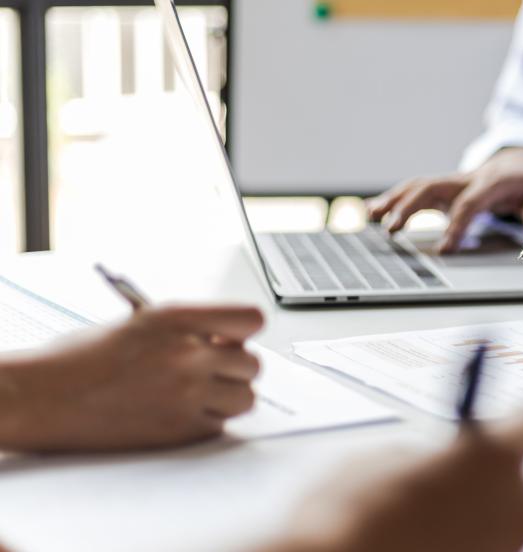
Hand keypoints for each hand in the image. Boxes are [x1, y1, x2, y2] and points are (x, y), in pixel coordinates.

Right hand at [0, 305, 263, 451]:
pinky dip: (206, 422)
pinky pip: (221, 426)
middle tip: (208, 370)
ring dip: (228, 397)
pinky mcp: (180, 431)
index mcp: (178, 319)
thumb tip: (226, 341)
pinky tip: (176, 413)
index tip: (234, 339)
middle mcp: (188, 355)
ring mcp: (187, 395)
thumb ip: (188, 330)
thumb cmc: (80, 359)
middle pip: (253, 364)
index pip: (251, 319)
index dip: (244, 332)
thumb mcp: (139, 323)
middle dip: (233, 368)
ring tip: (195, 394)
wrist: (42, 396)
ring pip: (245, 398)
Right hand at [270, 415, 522, 551]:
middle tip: (487, 484)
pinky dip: (477, 546)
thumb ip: (433, 457)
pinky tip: (442, 540)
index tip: (509, 424)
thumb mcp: (387, 460)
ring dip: (497, 522)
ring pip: (522, 534)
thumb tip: (441, 463)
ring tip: (453, 519)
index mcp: (493, 455)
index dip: (518, 423)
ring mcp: (507, 549)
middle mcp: (513, 506)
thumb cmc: (354, 511)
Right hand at [367, 147, 522, 253]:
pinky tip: (372, 210)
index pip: (469, 203)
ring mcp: (451, 181)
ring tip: (371, 217)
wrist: (520, 160)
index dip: (456, 225)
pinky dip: (392, 198)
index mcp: (490, 182)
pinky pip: (414, 189)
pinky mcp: (443, 187)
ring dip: (394, 200)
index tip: (444, 249)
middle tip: (391, 230)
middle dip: (410, 207)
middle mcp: (465, 179)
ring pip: (417, 186)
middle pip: (432, 188)